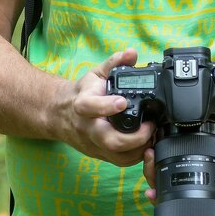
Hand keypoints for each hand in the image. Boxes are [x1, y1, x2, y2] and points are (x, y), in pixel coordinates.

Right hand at [58, 49, 155, 167]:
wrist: (61, 114)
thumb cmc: (82, 93)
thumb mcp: (96, 73)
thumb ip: (114, 62)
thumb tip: (131, 53)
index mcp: (83, 105)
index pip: (90, 107)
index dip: (107, 106)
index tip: (123, 101)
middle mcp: (88, 128)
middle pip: (108, 140)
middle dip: (134, 137)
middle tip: (150, 125)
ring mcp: (94, 144)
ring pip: (117, 156)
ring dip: (139, 148)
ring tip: (153, 134)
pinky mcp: (101, 154)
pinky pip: (120, 161)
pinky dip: (137, 156)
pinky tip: (147, 144)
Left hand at [141, 98, 214, 202]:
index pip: (188, 183)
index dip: (166, 181)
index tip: (153, 164)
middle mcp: (207, 168)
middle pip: (175, 181)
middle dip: (155, 173)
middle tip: (148, 155)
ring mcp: (202, 161)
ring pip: (174, 172)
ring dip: (157, 166)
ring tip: (148, 153)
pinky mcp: (200, 150)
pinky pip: (180, 158)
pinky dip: (165, 156)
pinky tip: (155, 150)